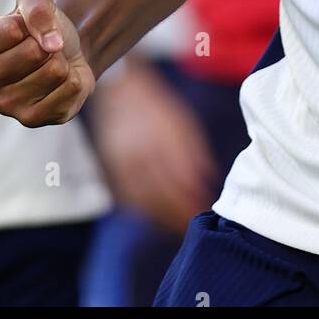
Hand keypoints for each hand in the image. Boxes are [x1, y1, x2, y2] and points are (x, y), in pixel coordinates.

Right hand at [0, 0, 94, 126]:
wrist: (65, 50)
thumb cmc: (41, 26)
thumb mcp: (35, 1)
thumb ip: (37, 9)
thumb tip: (52, 45)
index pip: (11, 30)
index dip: (28, 23)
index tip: (24, 29)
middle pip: (34, 52)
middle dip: (48, 43)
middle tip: (41, 48)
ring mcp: (6, 106)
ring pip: (55, 71)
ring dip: (62, 60)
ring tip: (50, 63)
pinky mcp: (32, 119)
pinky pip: (70, 89)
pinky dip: (74, 78)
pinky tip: (59, 81)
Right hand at [93, 56, 218, 235]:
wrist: (120, 92)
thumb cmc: (157, 108)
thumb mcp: (182, 123)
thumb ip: (194, 153)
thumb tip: (208, 181)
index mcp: (159, 142)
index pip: (178, 181)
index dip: (191, 200)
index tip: (204, 211)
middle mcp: (138, 156)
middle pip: (160, 196)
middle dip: (178, 214)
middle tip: (192, 225)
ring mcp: (120, 165)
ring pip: (142, 202)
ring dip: (161, 218)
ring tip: (177, 224)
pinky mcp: (110, 170)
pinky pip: (127, 199)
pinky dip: (143, 210)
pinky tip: (156, 214)